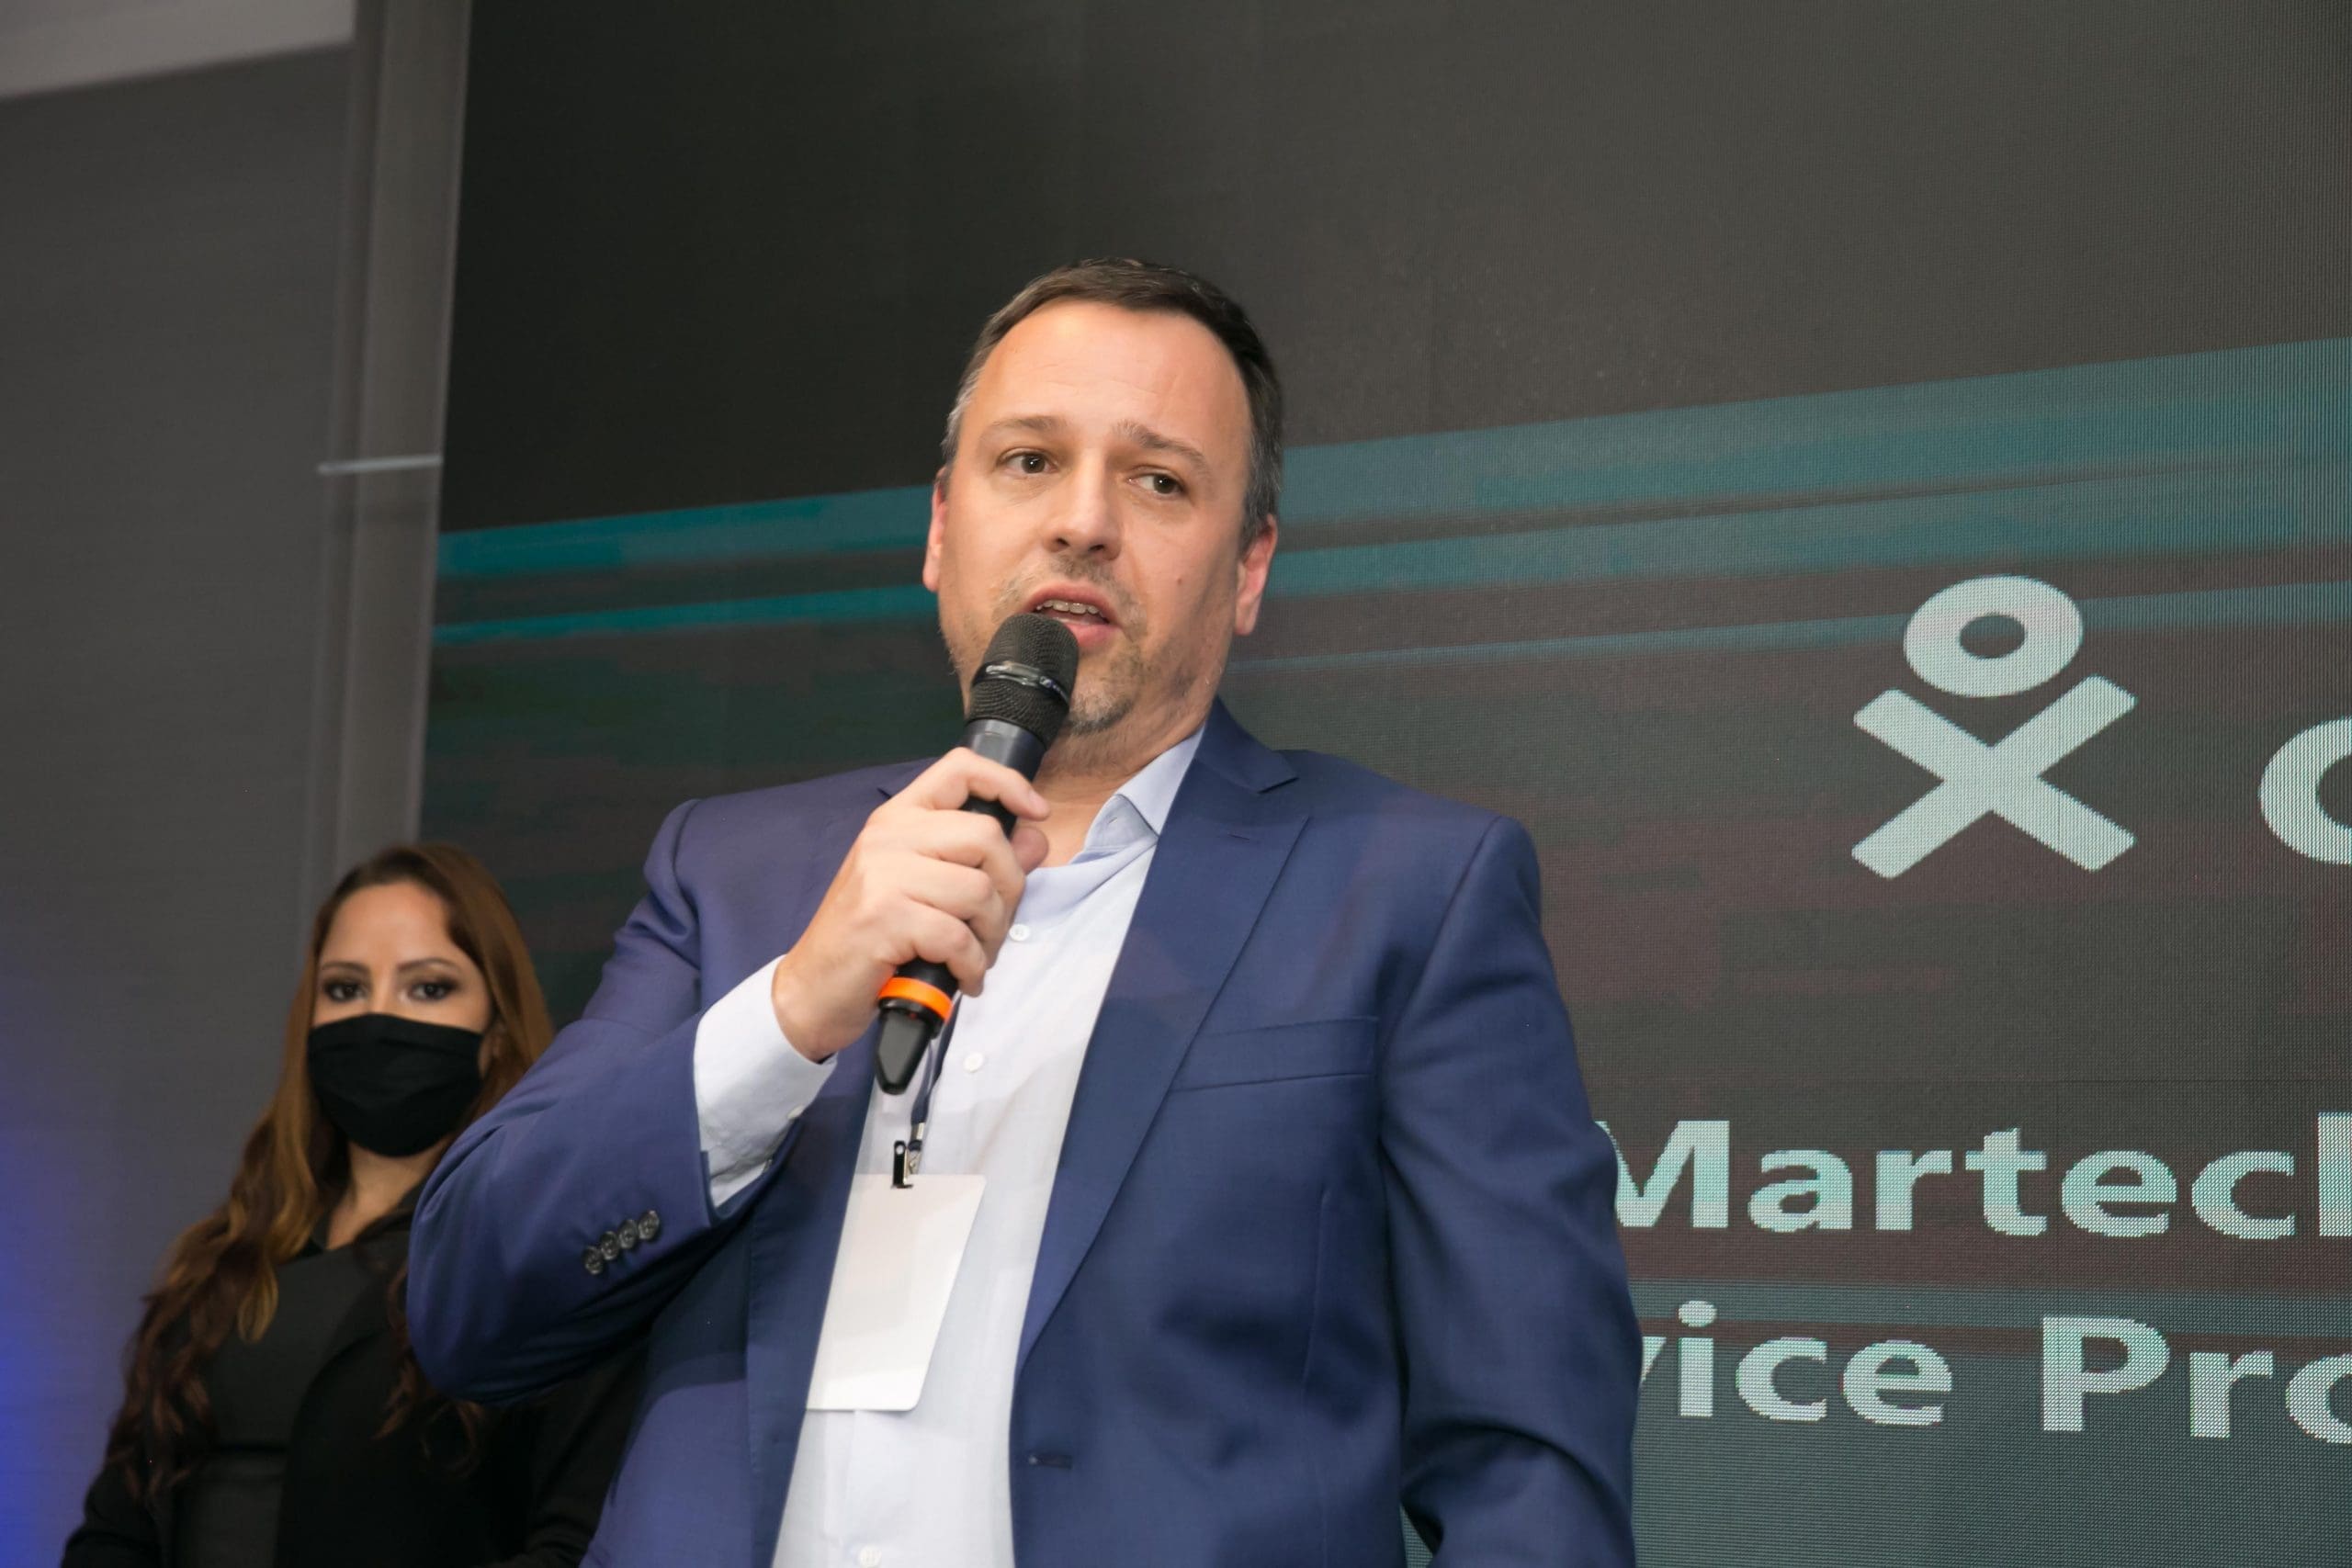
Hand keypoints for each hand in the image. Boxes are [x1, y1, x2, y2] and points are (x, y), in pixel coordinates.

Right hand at [770, 749, 1049, 1060]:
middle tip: (994, 925)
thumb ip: (978, 861)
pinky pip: (958, 936)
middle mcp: (887, 837)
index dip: (1008, 783)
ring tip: (974, 956)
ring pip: (978, 890)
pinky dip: (972, 965)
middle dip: (1009, 888)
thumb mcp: (924, 890)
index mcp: (896, 820)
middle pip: (986, 836)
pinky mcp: (883, 918)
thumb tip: (1035, 840)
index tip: (1036, 811)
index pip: (959, 769)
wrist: (812, 989)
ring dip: (991, 935)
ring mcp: (882, 875)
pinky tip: (962, 978)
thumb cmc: (871, 940)